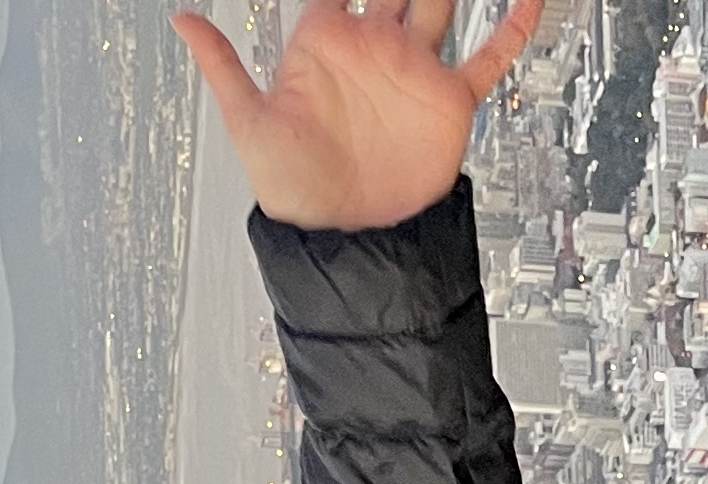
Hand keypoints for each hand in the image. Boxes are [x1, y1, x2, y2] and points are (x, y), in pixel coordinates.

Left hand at [172, 0, 545, 231]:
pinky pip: (488, 59)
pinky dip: (511, 29)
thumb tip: (182, 20)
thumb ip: (222, 65)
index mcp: (327, 45)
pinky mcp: (449, 102)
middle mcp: (374, 51)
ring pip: (441, 6)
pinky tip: (525, 2)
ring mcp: (413, 72)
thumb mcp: (247, 121)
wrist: (346, 236)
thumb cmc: (294, 187)